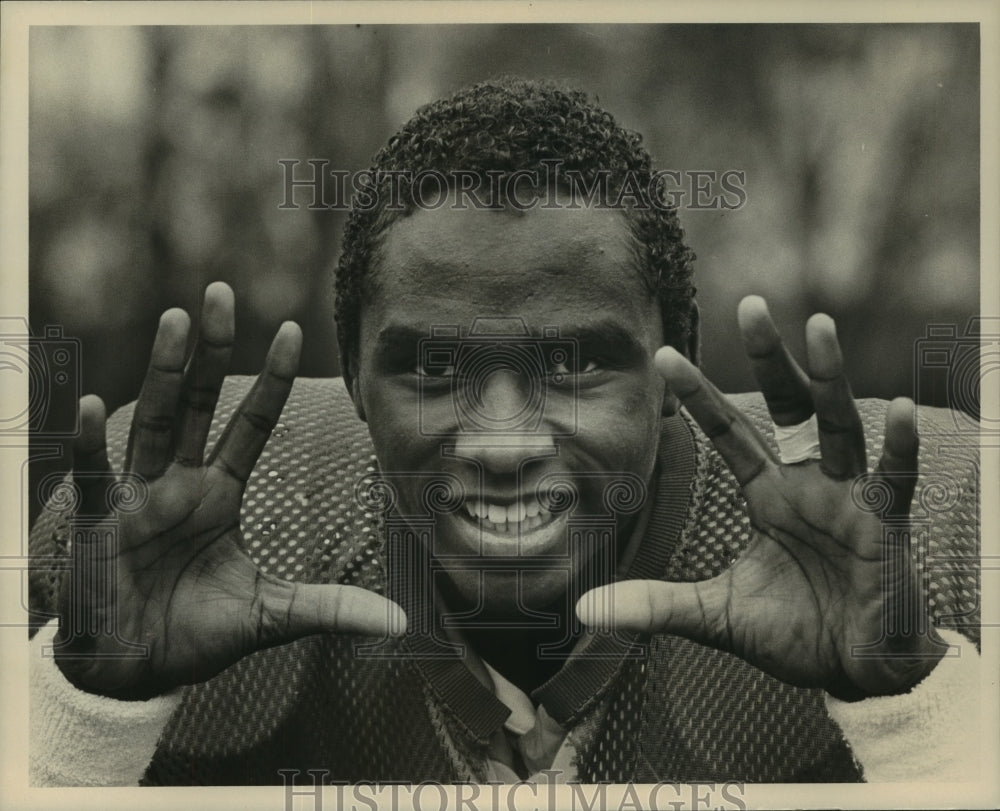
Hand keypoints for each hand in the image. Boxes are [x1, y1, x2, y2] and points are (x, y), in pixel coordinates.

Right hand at [54, 282, 404, 698]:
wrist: (133, 672)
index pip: (251, 425)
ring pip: (152, 423)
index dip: (270, 381)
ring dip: (162, 373)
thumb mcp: (270, 617)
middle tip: (220, 292)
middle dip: (208, 352)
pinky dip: (93, 444)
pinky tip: (96, 405)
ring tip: (177, 320)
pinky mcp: (98, 524)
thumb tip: (400, 620)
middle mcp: (179, 484)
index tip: (291, 329)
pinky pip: (95, 477)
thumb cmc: (195, 634)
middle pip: (196, 404)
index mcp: (218, 494)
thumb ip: (329, 608)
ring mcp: (137, 498)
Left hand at [577, 296, 947, 699]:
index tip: (662, 356)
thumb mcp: (715, 615)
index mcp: (769, 496)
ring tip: (817, 325)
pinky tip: (900, 410)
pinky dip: (898, 447)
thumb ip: (655, 604)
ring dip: (830, 377)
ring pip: (839, 425)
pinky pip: (895, 480)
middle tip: (750, 304)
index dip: (699, 395)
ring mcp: (849, 500)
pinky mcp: (886, 528)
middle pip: (788, 407)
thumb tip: (584, 611)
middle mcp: (807, 484)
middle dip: (770, 359)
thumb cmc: (795, 633)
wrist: (856, 672)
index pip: (729, 433)